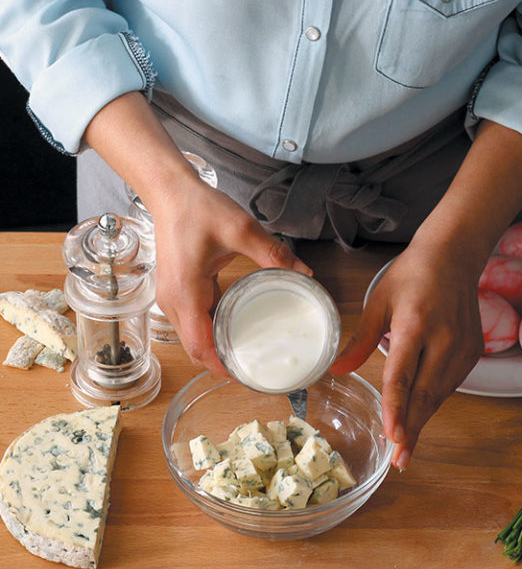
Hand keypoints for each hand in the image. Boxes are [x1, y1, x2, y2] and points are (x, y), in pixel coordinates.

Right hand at [82, 92, 310, 375]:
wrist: (170, 192)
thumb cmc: (199, 209)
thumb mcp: (240, 229)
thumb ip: (273, 253)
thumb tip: (304, 272)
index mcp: (186, 294)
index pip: (201, 347)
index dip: (223, 368)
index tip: (250, 376)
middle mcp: (174, 303)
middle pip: (196, 350)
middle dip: (223, 365)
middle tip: (258, 369)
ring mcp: (172, 299)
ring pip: (193, 339)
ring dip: (217, 351)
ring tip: (250, 355)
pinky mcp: (178, 292)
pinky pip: (194, 323)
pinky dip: (212, 334)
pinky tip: (236, 331)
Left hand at [331, 234, 483, 469]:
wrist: (454, 257)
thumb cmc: (411, 276)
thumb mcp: (378, 303)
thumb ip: (360, 341)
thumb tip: (336, 371)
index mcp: (415, 323)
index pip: (404, 374)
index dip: (397, 407)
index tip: (393, 435)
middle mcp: (444, 338)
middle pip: (425, 392)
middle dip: (411, 428)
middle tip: (399, 458)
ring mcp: (463, 346)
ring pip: (439, 393)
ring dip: (421, 419)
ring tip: (405, 445)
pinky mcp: (474, 351)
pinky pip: (450, 384)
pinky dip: (433, 401)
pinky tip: (419, 415)